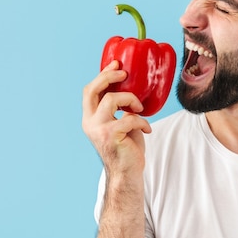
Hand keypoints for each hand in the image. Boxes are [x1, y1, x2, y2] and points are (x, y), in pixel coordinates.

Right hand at [82, 60, 152, 176]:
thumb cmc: (127, 148)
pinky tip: (147, 129)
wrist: (127, 174)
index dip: (102, 74)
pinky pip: (129, 117)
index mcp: (90, 118)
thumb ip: (119, 109)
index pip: (90, 90)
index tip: (116, 63)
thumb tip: (131, 88)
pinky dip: (142, 121)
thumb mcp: (121, 123)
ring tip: (140, 108)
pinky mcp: (110, 135)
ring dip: (131, 99)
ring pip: (112, 99)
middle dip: (108, 75)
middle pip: (92, 89)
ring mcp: (98, 129)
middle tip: (124, 72)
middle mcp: (90, 122)